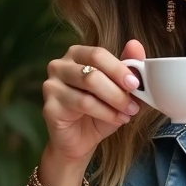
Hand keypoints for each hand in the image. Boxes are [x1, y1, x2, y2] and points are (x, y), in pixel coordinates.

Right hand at [41, 40, 146, 166]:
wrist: (80, 141)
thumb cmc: (98, 112)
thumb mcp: (118, 90)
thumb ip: (127, 67)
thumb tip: (135, 44)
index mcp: (76, 55)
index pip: (98, 54)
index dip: (119, 68)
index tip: (136, 83)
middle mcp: (59, 65)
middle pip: (92, 70)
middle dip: (118, 88)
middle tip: (134, 103)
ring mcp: (51, 85)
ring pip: (88, 87)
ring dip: (114, 101)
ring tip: (127, 113)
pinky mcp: (49, 105)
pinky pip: (82, 104)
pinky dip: (105, 113)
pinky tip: (116, 120)